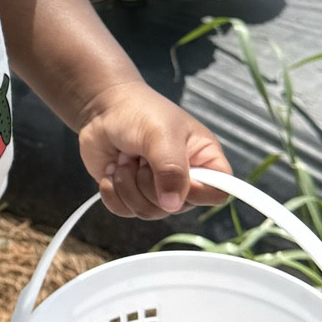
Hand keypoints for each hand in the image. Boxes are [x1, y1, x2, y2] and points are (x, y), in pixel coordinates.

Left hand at [77, 80, 229, 219]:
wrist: (103, 109)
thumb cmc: (139, 112)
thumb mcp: (161, 135)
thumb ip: (171, 169)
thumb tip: (173, 205)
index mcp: (204, 160)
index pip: (217, 193)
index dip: (198, 192)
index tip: (174, 176)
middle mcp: (183, 180)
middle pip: (175, 208)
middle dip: (149, 183)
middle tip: (141, 156)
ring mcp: (157, 190)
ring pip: (147, 212)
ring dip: (128, 184)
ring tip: (126, 159)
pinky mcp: (132, 196)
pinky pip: (124, 211)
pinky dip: (112, 191)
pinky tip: (113, 169)